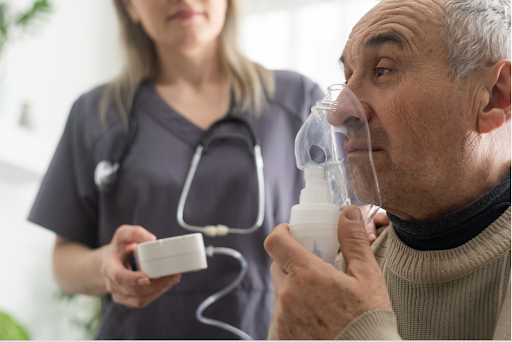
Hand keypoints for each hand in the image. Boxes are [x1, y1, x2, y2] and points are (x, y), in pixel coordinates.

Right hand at [100, 225, 181, 308]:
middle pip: (134, 290)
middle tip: (172, 275)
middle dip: (156, 285)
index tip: (147, 278)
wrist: (112, 261)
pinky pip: (141, 302)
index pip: (119, 276)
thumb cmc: (119, 248)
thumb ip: (135, 233)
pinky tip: (165, 285)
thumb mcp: (123, 234)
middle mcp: (112, 284)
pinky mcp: (127, 300)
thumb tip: (151, 239)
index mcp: (109, 267)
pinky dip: (155, 294)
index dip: (133, 279)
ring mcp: (119, 294)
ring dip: (159, 291)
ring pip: (139, 300)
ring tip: (172, 279)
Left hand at [264, 205, 391, 339]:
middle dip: (292, 260)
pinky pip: (282, 314)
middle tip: (314, 264)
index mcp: (306, 274)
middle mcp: (288, 296)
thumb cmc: (370, 320)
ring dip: (294, 286)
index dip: (282, 232)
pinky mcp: (283, 336)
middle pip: (277, 265)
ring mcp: (283, 318)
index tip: (293, 232)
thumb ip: (353, 240)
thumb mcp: (368, 276)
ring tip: (320, 295)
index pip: (275, 242)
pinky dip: (294, 310)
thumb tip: (348, 212)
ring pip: (280, 290)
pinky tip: (316, 316)